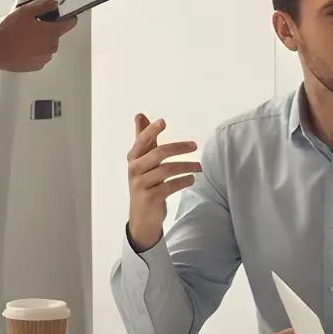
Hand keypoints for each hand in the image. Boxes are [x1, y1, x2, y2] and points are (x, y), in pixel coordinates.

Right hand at [0, 0, 77, 72]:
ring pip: (47, 48)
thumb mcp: (26, 12)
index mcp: (51, 33)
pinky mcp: (34, 67)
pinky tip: (23, 47)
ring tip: (26, 37)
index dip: (70, 20)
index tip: (71, 18)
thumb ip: (43, 6)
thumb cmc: (9, 32)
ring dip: (42, 42)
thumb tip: (54, 3)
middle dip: (49, 31)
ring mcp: (42, 59)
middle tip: (34, 26)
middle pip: (56, 37)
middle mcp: (50, 47)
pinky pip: (39, 57)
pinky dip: (35, 53)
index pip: (68, 25)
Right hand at [125, 114, 199, 250]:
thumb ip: (144, 140)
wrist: (141, 218)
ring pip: (166, 170)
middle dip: (178, 147)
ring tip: (199, 167)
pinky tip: (191, 179)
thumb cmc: (145, 184)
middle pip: (158, 153)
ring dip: (186, 166)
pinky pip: (170, 186)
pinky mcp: (150, 198)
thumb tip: (140, 115)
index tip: (163, 122)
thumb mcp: (143, 162)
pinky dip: (183, 181)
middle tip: (194, 145)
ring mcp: (141, 184)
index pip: (142, 141)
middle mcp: (134, 170)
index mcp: (133, 158)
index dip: (151, 131)